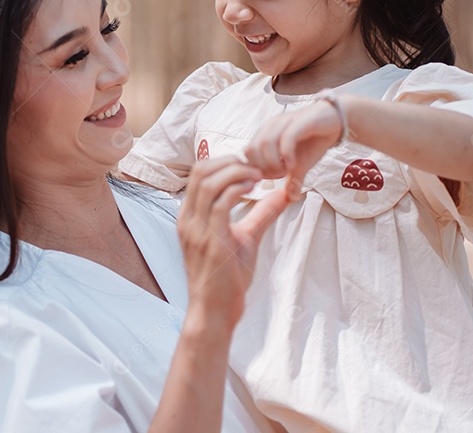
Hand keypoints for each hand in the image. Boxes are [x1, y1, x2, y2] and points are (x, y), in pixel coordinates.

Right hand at [177, 157, 290, 332]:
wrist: (216, 310)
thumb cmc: (227, 277)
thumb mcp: (246, 237)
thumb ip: (261, 214)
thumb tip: (284, 194)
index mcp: (190, 216)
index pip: (199, 173)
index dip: (225, 161)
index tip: (250, 165)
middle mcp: (188, 219)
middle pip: (201, 170)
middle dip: (230, 162)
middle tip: (256, 166)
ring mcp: (196, 229)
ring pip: (209, 182)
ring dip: (236, 173)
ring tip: (258, 176)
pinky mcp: (210, 241)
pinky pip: (220, 204)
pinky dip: (237, 189)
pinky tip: (253, 190)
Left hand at [242, 100, 342, 195]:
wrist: (335, 122)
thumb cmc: (314, 140)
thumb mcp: (301, 163)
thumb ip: (292, 178)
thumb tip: (291, 197)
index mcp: (266, 134)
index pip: (248, 154)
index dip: (258, 169)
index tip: (274, 177)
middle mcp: (271, 126)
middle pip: (252, 150)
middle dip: (264, 167)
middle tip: (280, 174)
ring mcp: (284, 122)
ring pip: (265, 144)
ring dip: (273, 162)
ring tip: (287, 170)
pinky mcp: (298, 122)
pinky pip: (285, 139)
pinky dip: (287, 155)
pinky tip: (294, 164)